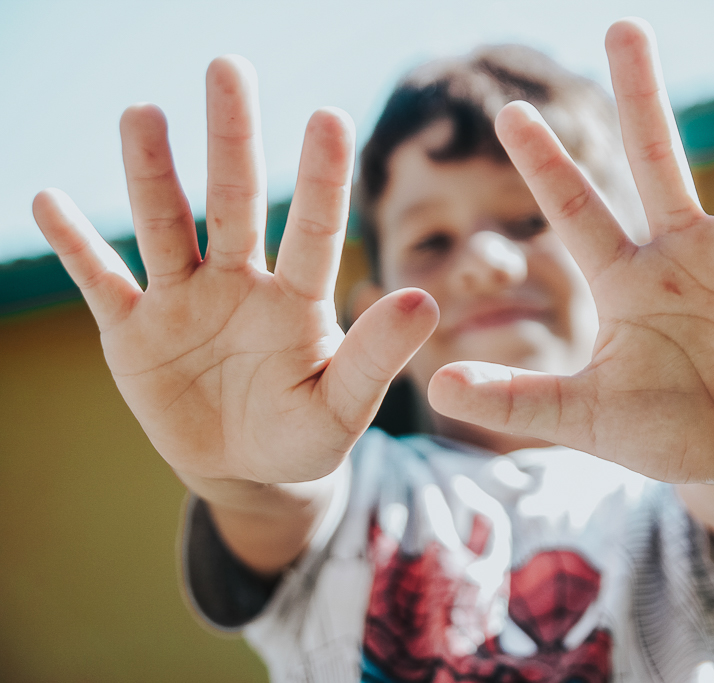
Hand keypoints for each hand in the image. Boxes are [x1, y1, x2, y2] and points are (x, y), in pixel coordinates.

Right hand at [33, 56, 438, 487]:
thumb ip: (375, 358)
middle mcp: (240, 282)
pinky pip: (101, 280)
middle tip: (228, 68)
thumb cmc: (303, 435)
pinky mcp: (132, 330)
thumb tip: (425, 302)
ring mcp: (183, 300)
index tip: (328, 116)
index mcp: (297, 299)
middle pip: (234, 201)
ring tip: (141, 114)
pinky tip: (47, 200)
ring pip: (165, 225)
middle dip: (232, 139)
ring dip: (151, 173)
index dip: (320, 178)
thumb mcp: (341, 407)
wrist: (247, 468)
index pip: (313, 231)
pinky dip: (74, 246)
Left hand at [428, 19, 713, 486]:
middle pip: (656, 161)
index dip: (544, 165)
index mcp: (625, 278)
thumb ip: (519, 400)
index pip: (578, 211)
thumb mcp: (585, 415)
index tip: (508, 111)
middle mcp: (682, 252)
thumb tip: (435, 387)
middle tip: (621, 25)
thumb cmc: (658, 429)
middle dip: (639, 97)